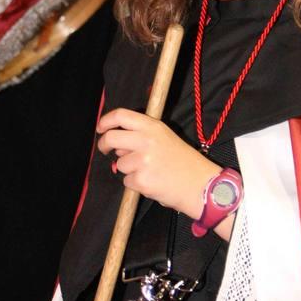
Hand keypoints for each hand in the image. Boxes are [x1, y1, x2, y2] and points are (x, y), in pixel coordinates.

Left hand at [96, 107, 219, 219]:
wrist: (200, 185)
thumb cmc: (183, 162)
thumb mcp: (165, 137)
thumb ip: (142, 134)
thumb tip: (116, 140)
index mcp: (153, 126)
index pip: (121, 116)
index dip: (106, 121)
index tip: (101, 128)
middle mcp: (146, 140)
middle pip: (111, 138)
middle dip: (103, 145)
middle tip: (105, 151)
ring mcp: (143, 161)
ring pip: (119, 164)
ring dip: (129, 170)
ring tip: (150, 171)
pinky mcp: (142, 180)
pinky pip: (127, 182)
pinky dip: (136, 184)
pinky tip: (153, 182)